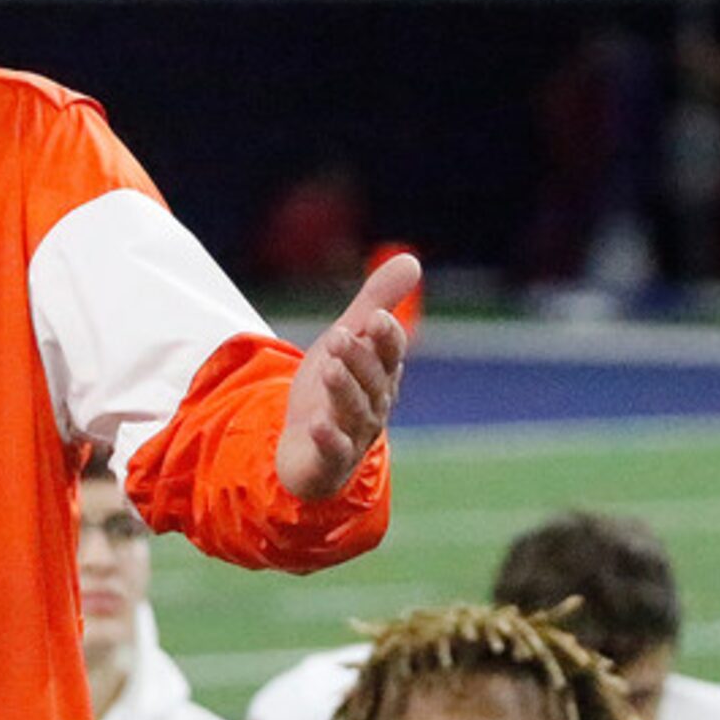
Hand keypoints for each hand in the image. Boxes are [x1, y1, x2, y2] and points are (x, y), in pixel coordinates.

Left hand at [277, 252, 417, 498]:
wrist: (307, 445)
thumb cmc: (333, 388)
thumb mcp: (348, 339)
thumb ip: (375, 302)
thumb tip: (412, 259)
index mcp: (381, 373)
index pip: (391, 353)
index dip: (386, 337)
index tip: (376, 317)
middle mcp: (374, 404)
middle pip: (372, 380)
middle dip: (359, 359)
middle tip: (340, 337)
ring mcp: (354, 434)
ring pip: (354, 411)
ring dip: (344, 389)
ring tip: (329, 367)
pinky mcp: (329, 459)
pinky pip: (333, 450)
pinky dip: (328, 439)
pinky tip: (317, 425)